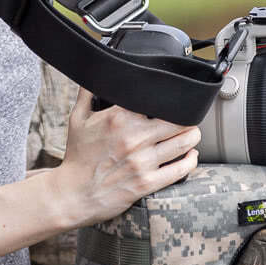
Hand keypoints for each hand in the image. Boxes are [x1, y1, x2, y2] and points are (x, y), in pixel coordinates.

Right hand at [54, 90, 200, 226]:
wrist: (72, 194)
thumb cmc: (77, 157)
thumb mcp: (78, 119)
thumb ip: (88, 92)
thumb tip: (96, 71)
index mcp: (119, 118)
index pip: (157, 100)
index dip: (169, 98)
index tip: (172, 99)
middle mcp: (134, 137)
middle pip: (178, 120)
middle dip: (187, 117)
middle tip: (188, 117)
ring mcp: (142, 161)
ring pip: (184, 142)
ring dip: (193, 136)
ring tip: (192, 133)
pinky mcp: (147, 182)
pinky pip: (181, 169)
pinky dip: (191, 160)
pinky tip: (191, 155)